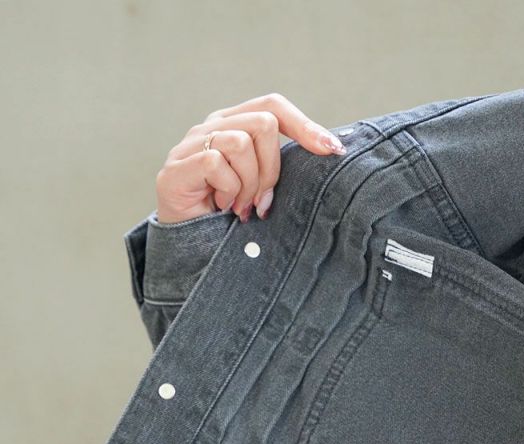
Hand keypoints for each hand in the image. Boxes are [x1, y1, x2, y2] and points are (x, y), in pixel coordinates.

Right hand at [154, 92, 346, 223]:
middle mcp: (213, 125)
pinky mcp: (177, 167)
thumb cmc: (230, 215)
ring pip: (240, 143)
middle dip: (272, 170)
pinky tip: (222, 207)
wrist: (189, 245)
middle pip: (264, 124)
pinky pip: (216, 164)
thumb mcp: (262, 186)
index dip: (304, 125)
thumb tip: (330, 150)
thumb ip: (280, 166)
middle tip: (263, 202)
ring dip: (249, 185)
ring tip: (240, 207)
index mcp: (235, 124)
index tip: (333, 150)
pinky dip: (227, 191)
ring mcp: (192, 144)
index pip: (273, 106)